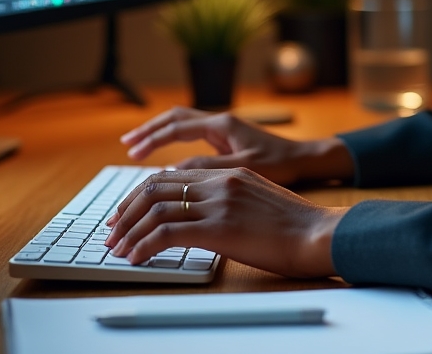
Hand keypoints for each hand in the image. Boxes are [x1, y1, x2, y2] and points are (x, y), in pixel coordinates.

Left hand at [104, 168, 346, 276]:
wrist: (318, 234)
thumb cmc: (294, 227)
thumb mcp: (256, 202)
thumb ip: (228, 201)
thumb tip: (198, 219)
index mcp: (229, 172)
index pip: (171, 175)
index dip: (142, 194)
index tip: (127, 214)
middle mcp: (221, 181)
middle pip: (157, 186)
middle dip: (127, 210)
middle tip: (113, 232)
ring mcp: (220, 201)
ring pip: (157, 207)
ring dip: (130, 230)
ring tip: (118, 250)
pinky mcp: (221, 226)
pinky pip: (169, 232)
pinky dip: (145, 245)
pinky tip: (136, 258)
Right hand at [120, 106, 353, 186]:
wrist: (307, 159)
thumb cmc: (282, 165)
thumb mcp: (244, 169)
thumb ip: (210, 169)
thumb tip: (173, 173)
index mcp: (222, 125)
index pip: (177, 128)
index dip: (152, 140)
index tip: (132, 153)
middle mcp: (220, 121)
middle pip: (174, 118)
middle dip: (148, 129)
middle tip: (126, 144)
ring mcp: (223, 128)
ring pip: (182, 122)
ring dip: (158, 131)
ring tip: (136, 145)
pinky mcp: (227, 138)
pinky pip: (191, 133)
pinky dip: (173, 139)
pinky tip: (165, 154)